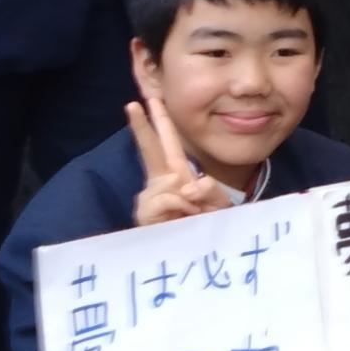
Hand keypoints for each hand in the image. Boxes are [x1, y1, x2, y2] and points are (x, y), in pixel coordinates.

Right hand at [123, 96, 225, 228]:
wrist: (194, 252)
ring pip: (167, 183)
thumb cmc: (204, 226)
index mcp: (176, 173)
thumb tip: (188, 187)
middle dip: (141, 126)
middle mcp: (160, 181)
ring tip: (191, 213)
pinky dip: (178, 208)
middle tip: (133, 104)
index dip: (159, 121)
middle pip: (149, 148)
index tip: (149, 99)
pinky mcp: (145, 212)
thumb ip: (209, 191)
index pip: (167, 142)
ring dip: (185, 199)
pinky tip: (179, 218)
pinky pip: (166, 200)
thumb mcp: (216, 205)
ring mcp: (150, 196)